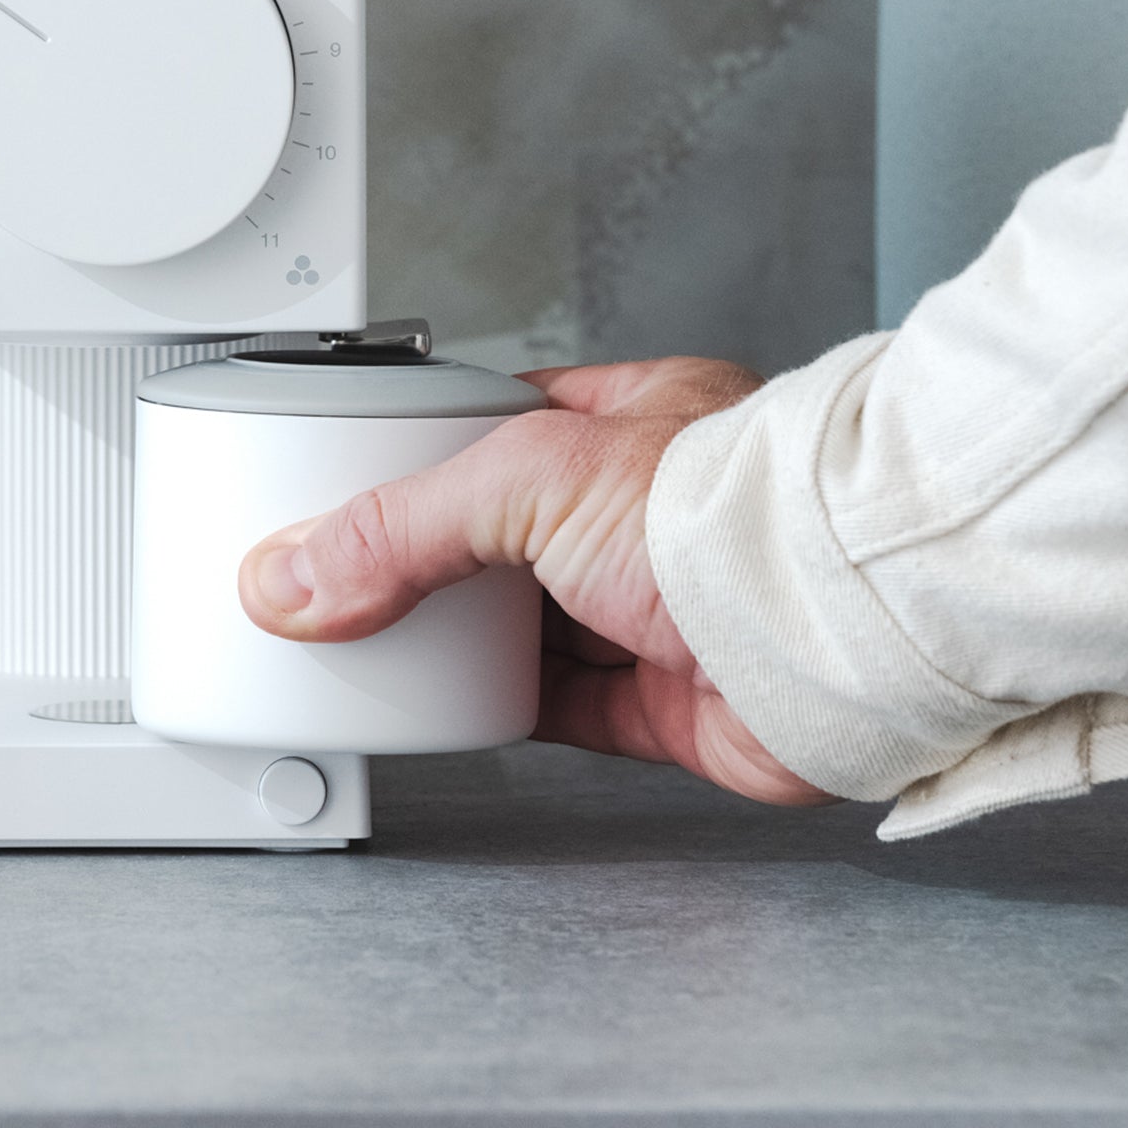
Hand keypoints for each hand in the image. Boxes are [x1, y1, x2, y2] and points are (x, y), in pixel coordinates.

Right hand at [237, 356, 831, 805]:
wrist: (837, 634)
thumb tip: (290, 574)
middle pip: (503, 536)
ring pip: (529, 623)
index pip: (492, 423)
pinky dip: (503, 708)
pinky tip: (452, 708)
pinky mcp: (670, 701)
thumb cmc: (726, 514)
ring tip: (378, 642)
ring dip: (460, 640)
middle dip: (429, 558)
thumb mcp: (527, 480)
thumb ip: (398, 525)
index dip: (415, 450)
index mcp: (624, 419)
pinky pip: (564, 707)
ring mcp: (657, 608)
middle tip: (346, 573)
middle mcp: (643, 512)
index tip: (345, 479)